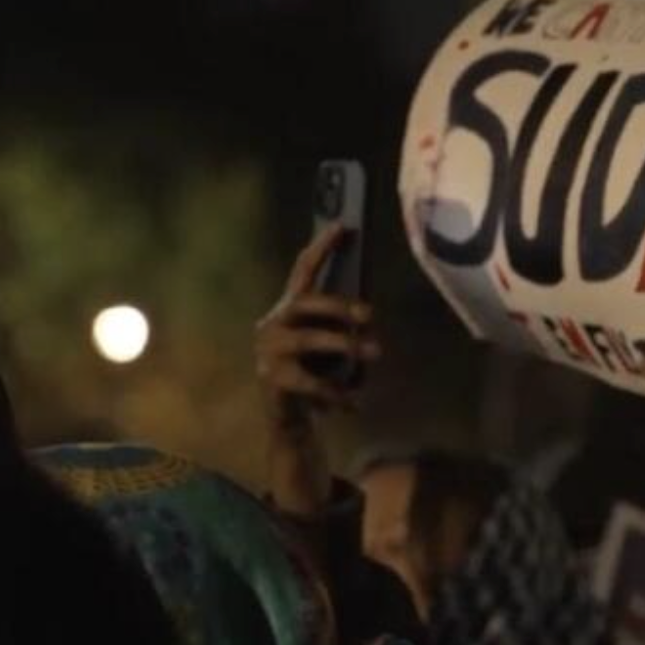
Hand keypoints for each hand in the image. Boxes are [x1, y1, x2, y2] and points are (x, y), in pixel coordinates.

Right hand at [255, 226, 379, 429]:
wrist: (289, 418)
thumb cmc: (313, 373)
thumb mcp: (328, 345)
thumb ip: (339, 326)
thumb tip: (367, 314)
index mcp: (288, 310)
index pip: (303, 271)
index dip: (321, 247)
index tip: (342, 225)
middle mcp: (273, 324)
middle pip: (304, 303)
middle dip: (339, 306)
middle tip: (370, 314)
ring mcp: (269, 351)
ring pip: (307, 339)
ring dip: (344, 344)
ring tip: (375, 352)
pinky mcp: (272, 379)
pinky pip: (310, 382)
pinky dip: (336, 392)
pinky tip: (355, 403)